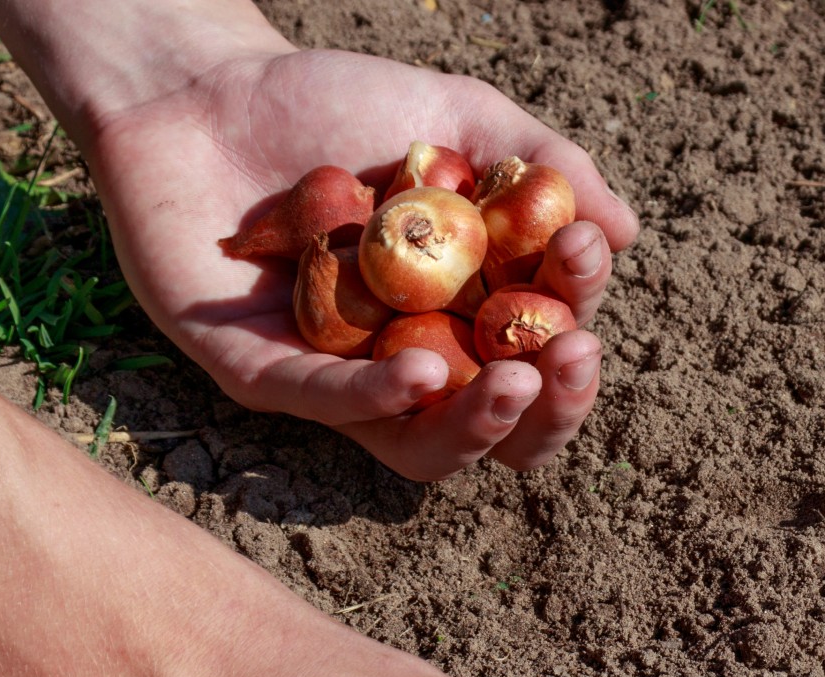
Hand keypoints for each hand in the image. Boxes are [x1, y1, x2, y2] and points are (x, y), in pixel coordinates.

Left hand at [85, 45, 640, 479]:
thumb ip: (542, 164)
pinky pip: (332, 408)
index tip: (584, 255)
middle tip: (571, 357)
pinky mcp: (263, 377)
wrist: (201, 82)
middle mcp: (413, 362)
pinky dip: (384, 398)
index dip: (575, 318)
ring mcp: (340, 381)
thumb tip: (622, 231)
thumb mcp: (457, 118)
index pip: (540, 352)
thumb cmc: (333, 102)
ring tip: (517, 383)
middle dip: (551, 406)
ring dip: (482, 426)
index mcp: (467, 316)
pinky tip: (426, 374)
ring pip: (425, 447)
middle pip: (502, 427)